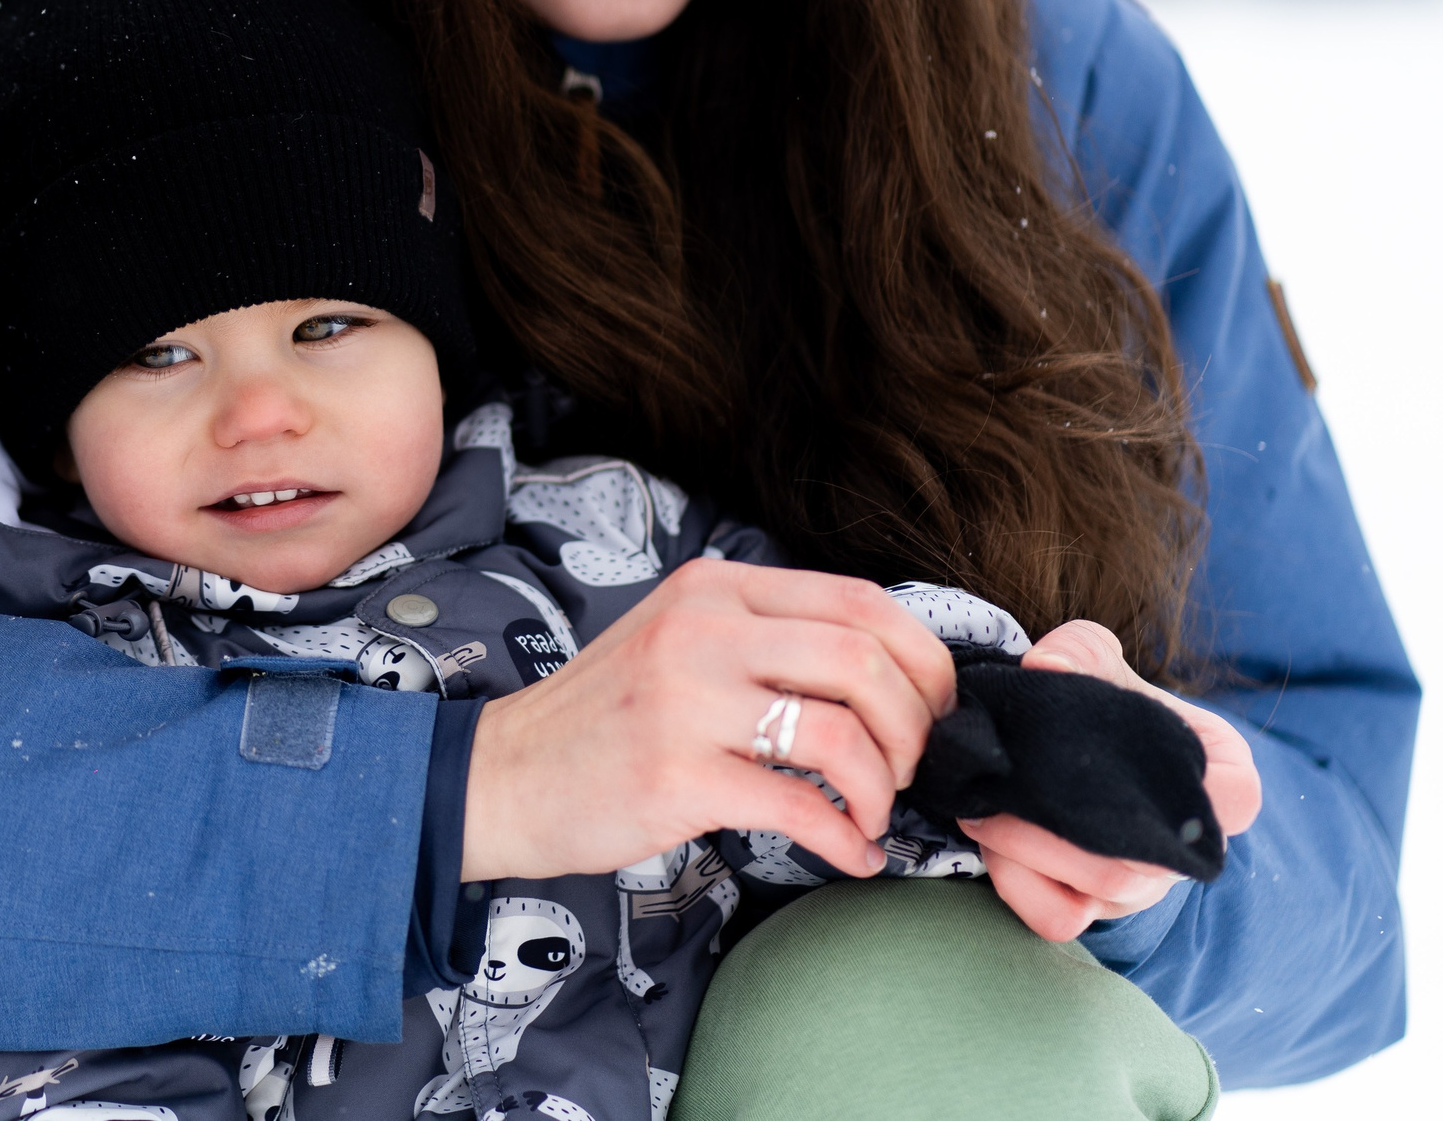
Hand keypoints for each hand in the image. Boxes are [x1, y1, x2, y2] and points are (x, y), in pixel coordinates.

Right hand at [463, 559, 956, 881]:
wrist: (504, 773)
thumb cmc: (606, 717)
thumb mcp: (680, 641)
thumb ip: (767, 638)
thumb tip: (889, 672)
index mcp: (714, 588)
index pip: (860, 600)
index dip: (925, 658)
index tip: (938, 707)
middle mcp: (701, 631)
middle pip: (863, 661)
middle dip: (915, 727)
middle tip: (910, 769)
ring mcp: (685, 702)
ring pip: (840, 734)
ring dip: (883, 787)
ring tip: (872, 813)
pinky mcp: (676, 776)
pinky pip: (798, 807)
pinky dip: (845, 839)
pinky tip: (851, 853)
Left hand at [962, 619, 1263, 940]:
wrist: (1071, 741)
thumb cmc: (1102, 698)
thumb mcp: (1097, 656)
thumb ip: (1079, 649)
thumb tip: (1047, 666)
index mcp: (1223, 779)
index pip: (1232, 802)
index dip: (1168, 792)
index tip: (1090, 760)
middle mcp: (1191, 845)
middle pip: (1138, 861)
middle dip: (1054, 828)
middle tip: (994, 790)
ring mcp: (1147, 886)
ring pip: (1097, 894)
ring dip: (1026, 853)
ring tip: (981, 807)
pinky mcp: (1098, 908)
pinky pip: (1060, 918)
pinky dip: (1016, 886)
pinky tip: (989, 843)